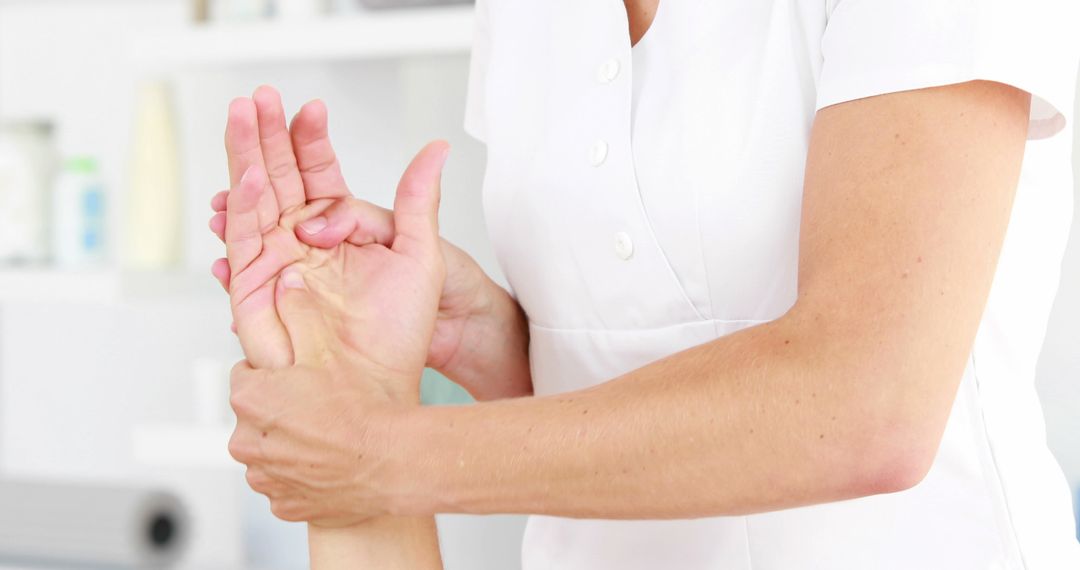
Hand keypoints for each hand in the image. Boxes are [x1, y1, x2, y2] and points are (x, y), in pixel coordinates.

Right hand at [222, 133, 449, 525]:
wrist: (376, 389)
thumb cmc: (400, 335)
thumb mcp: (421, 254)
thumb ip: (419, 199)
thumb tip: (436, 150)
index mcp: (339, 232)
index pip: (318, 174)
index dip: (311, 141)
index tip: (310, 108)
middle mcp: (301, 244)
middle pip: (278, 176)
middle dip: (267, 135)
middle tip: (259, 97)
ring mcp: (275, 264)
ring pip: (255, 199)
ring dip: (247, 158)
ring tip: (242, 118)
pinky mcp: (254, 290)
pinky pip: (247, 241)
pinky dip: (246, 209)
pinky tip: (249, 179)